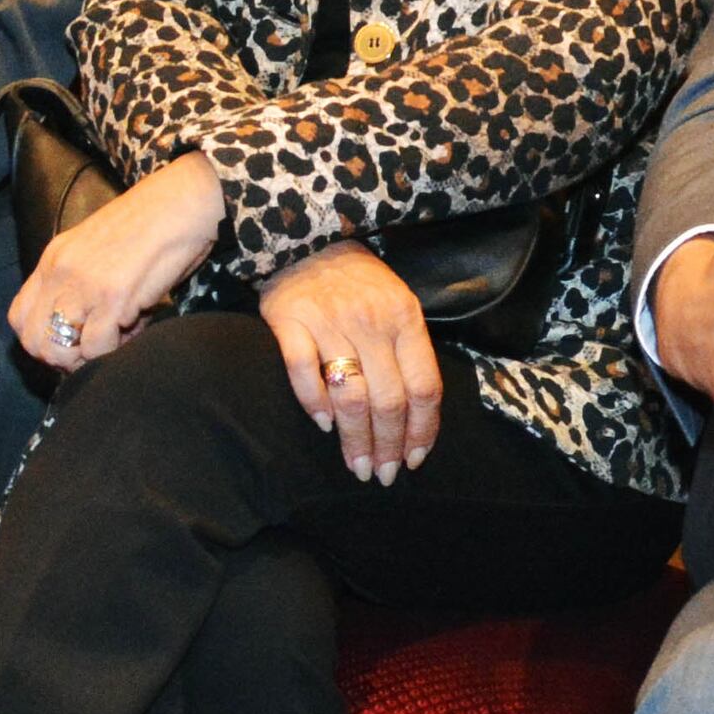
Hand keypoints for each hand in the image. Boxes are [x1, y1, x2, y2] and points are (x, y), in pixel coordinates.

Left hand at [13, 150, 224, 370]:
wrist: (182, 200)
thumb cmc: (149, 223)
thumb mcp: (96, 246)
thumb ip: (79, 279)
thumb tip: (79, 322)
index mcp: (53, 259)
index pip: (18, 316)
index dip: (39, 340)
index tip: (68, 343)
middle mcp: (60, 272)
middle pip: (34, 341)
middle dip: (62, 359)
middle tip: (93, 351)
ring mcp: (84, 285)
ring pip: (59, 351)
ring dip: (88, 358)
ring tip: (118, 338)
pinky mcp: (113, 297)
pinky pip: (97, 347)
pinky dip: (115, 350)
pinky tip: (137, 326)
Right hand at [262, 244, 441, 481]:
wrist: (306, 237)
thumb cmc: (357, 282)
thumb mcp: (396, 305)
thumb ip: (406, 351)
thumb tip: (413, 414)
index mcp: (404, 318)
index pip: (424, 386)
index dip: (423, 430)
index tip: (415, 460)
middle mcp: (371, 321)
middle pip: (389, 400)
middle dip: (389, 446)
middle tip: (383, 475)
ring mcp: (329, 322)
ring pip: (350, 396)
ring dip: (356, 440)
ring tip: (358, 467)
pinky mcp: (289, 321)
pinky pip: (304, 374)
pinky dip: (315, 405)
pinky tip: (324, 425)